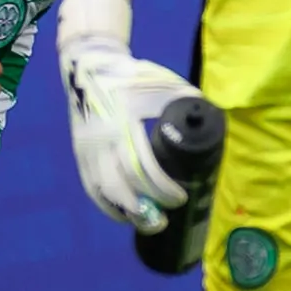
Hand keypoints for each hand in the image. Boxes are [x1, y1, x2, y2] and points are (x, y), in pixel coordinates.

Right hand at [56, 0, 201, 223]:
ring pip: (103, 194)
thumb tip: (210, 122)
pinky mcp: (80, 155)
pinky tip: (125, 215)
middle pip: (120, 189)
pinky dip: (108, 207)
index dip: (162, 189)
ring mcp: (86, 151)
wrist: (86, 67)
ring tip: (149, 223)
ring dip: (127, 214)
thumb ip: (187, 101)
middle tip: (168, 218)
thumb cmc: (129, 75)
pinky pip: (92, 189)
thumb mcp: (162, 84)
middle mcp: (100, 143)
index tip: (182, 196)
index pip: (141, 169)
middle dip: (146, 210)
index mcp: (121, 126)